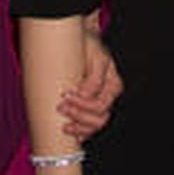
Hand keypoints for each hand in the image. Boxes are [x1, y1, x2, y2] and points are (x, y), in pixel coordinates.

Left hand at [59, 20, 122, 139]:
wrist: (81, 40)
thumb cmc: (88, 45)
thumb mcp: (95, 55)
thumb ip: (94, 76)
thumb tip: (84, 95)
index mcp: (113, 85)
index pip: (100, 104)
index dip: (82, 104)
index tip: (65, 94)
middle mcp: (108, 97)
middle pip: (99, 118)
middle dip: (79, 116)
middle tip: (60, 108)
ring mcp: (100, 104)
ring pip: (95, 126)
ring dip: (79, 128)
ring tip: (63, 125)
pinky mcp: (90, 108)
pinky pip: (90, 128)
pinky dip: (81, 133)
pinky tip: (72, 134)